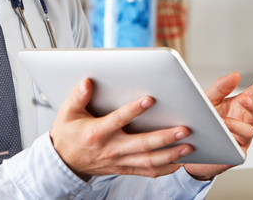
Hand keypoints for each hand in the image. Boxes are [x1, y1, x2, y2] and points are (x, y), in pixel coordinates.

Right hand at [50, 78, 193, 178]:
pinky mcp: (123, 168)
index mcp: (97, 133)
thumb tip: (87, 82)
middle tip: (184, 129)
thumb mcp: (67, 113)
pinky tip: (179, 162)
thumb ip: (77, 97)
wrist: (63, 161)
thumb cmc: (68, 134)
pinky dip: (165, 168)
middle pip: (142, 144)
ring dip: (171, 154)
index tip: (150, 99)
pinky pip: (147, 171)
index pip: (118, 120)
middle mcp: (111, 149)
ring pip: (148, 160)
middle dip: (165, 137)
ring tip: (189, 146)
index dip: (134, 110)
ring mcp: (119, 161)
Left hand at [183, 72, 252, 179]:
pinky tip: (220, 136)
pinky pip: (239, 149)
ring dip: (237, 125)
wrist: (188, 145)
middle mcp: (243, 122)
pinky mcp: (234, 154)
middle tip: (244, 99)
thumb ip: (220, 88)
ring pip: (250, 131)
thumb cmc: (201, 121)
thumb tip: (235, 75)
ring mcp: (241, 138)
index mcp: (238, 106)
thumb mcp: (208, 101)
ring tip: (223, 121)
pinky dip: (230, 141)